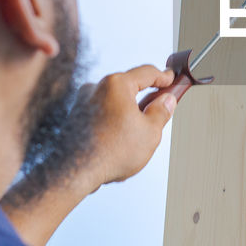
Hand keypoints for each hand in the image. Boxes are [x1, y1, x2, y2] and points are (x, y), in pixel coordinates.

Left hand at [76, 64, 176, 191]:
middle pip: (129, 87)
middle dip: (145, 99)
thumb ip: (161, 111)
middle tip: (160, 110)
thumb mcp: (150, 132)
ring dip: (128, 114)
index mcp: (116, 84)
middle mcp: (95, 87)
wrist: (74, 172)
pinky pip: (101, 114)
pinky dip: (113, 124)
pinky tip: (119, 144)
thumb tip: (166, 101)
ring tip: (137, 138)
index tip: (171, 79)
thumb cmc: (111, 152)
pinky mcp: (74, 117)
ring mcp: (82, 102)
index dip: (163, 76)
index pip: (146, 72)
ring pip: (115, 103)